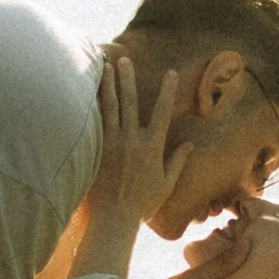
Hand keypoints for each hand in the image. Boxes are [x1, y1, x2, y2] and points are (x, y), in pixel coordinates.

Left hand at [80, 52, 191, 272]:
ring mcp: (112, 144)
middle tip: (125, 60)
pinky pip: (95, 122)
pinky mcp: (97, 150)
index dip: (168, 91)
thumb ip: (177, 161)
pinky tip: (89, 92)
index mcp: (152, 147)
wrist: (114, 218)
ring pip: (110, 108)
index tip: (171, 73)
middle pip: (130, 102)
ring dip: (108, 85)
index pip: (162, 112)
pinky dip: (93, 105)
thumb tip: (190, 145)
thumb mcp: (166, 184)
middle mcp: (132, 140)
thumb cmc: (142, 204)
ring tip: (105, 67)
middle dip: (128, 79)